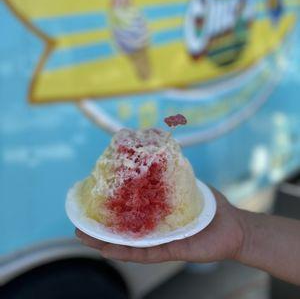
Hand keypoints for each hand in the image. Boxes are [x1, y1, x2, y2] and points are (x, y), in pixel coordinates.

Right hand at [75, 189, 244, 263]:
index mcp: (156, 216)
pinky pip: (146, 252)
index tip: (91, 204)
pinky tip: (109, 249)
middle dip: (100, 229)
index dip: (110, 211)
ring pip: (129, 244)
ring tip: (84, 237)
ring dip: (106, 242)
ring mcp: (162, 242)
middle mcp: (155, 231)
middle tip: (78, 224)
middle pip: (123, 232)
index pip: (129, 214)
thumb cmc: (210, 206)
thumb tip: (157, 155)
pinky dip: (127, 251)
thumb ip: (172, 175)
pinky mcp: (172, 249)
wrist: (234, 225)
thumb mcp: (188, 185)